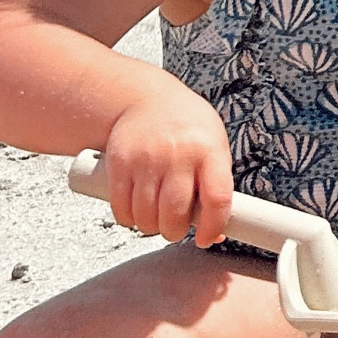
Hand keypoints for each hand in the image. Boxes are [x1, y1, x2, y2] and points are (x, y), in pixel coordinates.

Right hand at [100, 91, 233, 247]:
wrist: (145, 99)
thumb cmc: (186, 128)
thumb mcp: (213, 145)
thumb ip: (217, 185)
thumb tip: (217, 232)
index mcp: (209, 151)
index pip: (217, 199)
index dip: (212, 227)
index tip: (206, 238)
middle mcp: (178, 154)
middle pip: (175, 213)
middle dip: (174, 231)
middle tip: (175, 227)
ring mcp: (147, 158)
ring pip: (146, 216)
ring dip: (150, 227)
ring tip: (156, 217)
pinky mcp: (119, 163)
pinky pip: (121, 208)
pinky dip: (129, 218)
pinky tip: (136, 210)